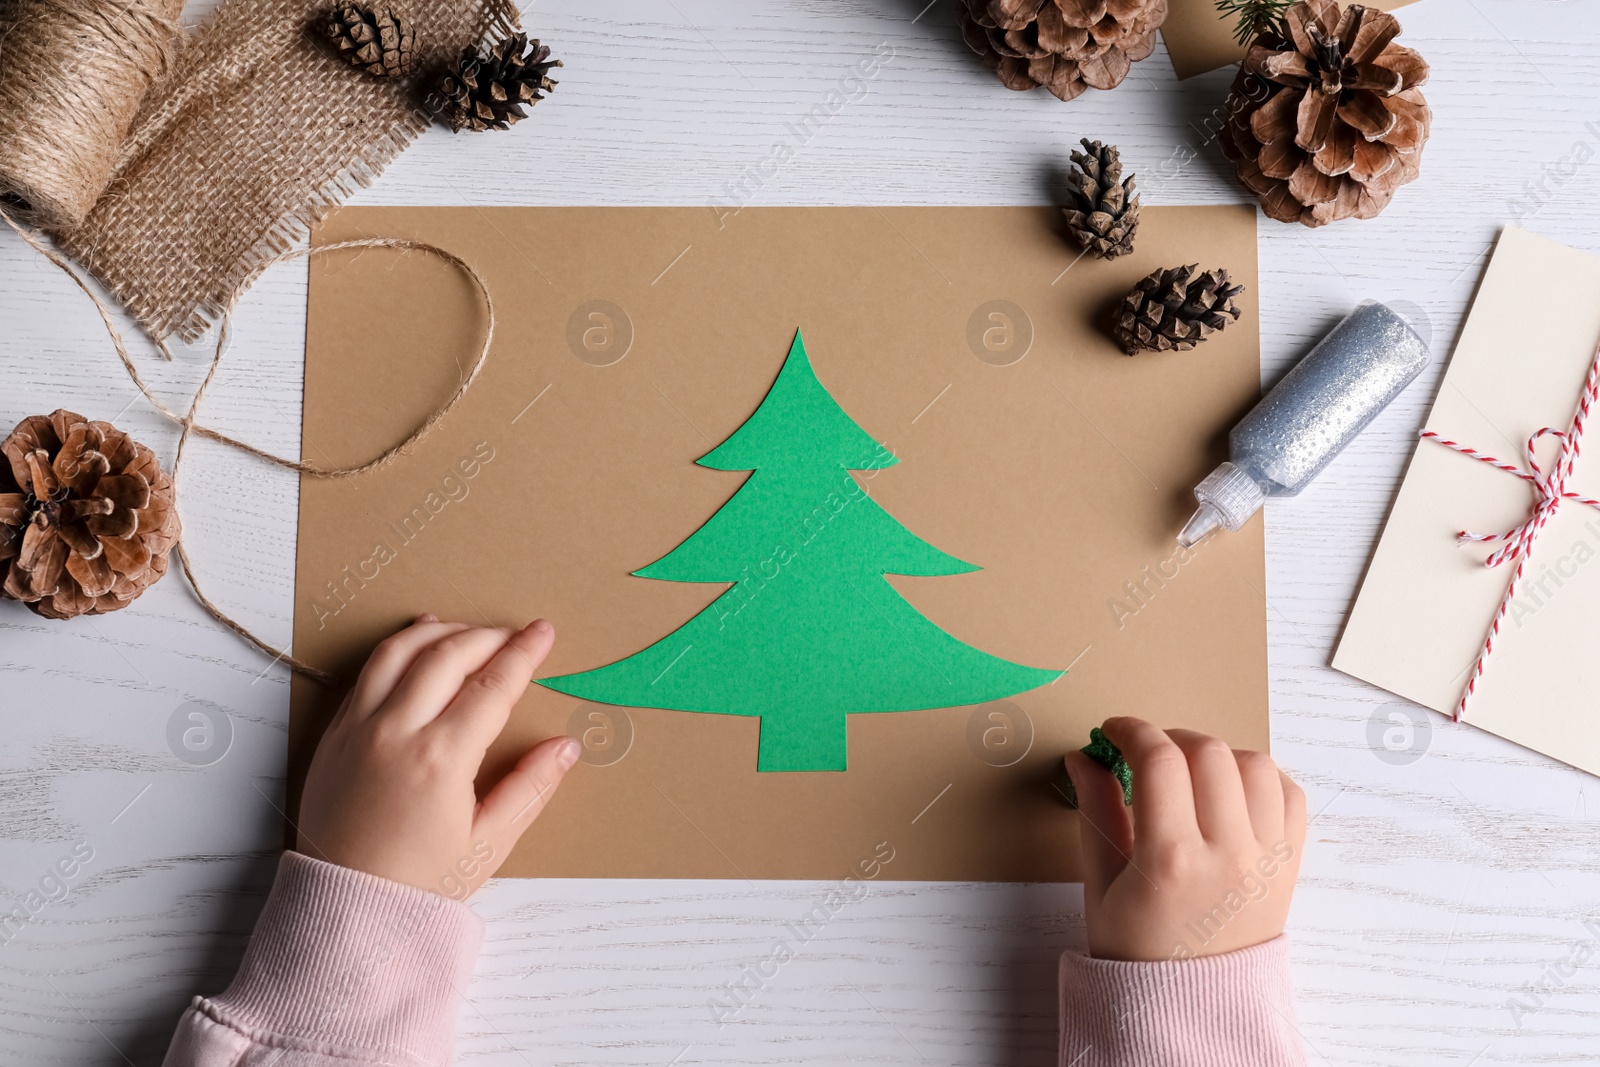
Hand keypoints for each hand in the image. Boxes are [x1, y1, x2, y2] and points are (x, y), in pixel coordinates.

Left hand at [297, 615, 579, 898]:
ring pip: (399, 652)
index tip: (543, 633)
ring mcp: (358, 730)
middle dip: (487, 635)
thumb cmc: (417, 887)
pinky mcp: (333, 736)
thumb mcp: (488, 845)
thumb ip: (531, 789)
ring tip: (469, 633)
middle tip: (514, 634)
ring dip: (440, 632)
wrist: (343, 911)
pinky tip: (417, 643)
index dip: (523, 654)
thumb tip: (566, 747)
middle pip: (447, 656)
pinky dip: (397, 648)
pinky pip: (366, 673)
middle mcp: (395, 732)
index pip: (492, 686)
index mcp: (440, 759)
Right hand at [1064, 716, 1304, 961]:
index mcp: (1171, 861)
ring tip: (1190, 774)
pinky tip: (1229, 793)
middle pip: (1208, 751)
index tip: (1115, 732)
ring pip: (1255, 763)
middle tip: (1147, 754)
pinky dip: (1261, 779)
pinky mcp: (1289, 867)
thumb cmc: (1139, 955)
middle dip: (1170, 738)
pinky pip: (1289, 795)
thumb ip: (1095, 811)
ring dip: (1218, 755)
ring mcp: (1266, 860)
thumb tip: (1084, 759)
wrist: (1192, 1009)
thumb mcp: (1100, 885)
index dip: (1131, 731)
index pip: (1158, 759)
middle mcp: (1228, 855)